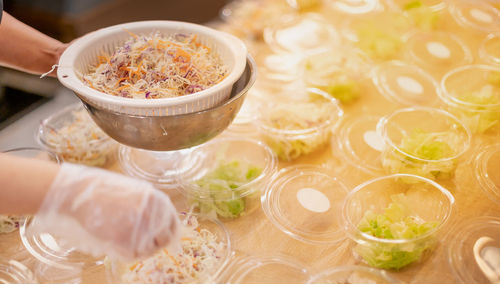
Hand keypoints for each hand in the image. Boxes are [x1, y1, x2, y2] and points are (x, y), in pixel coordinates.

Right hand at [32, 163, 180, 259]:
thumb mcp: (135, 192)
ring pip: (148, 250)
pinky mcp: (127, 244)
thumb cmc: (104, 192)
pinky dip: (124, 251)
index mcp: (159, 200)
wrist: (78, 195)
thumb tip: (161, 226)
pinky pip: (132, 256)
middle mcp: (155, 216)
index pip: (174, 224)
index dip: (170, 234)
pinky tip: (114, 239)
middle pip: (165, 240)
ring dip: (138, 247)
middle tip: (141, 241)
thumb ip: (151, 207)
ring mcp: (142, 231)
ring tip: (121, 235)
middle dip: (155, 243)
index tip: (166, 240)